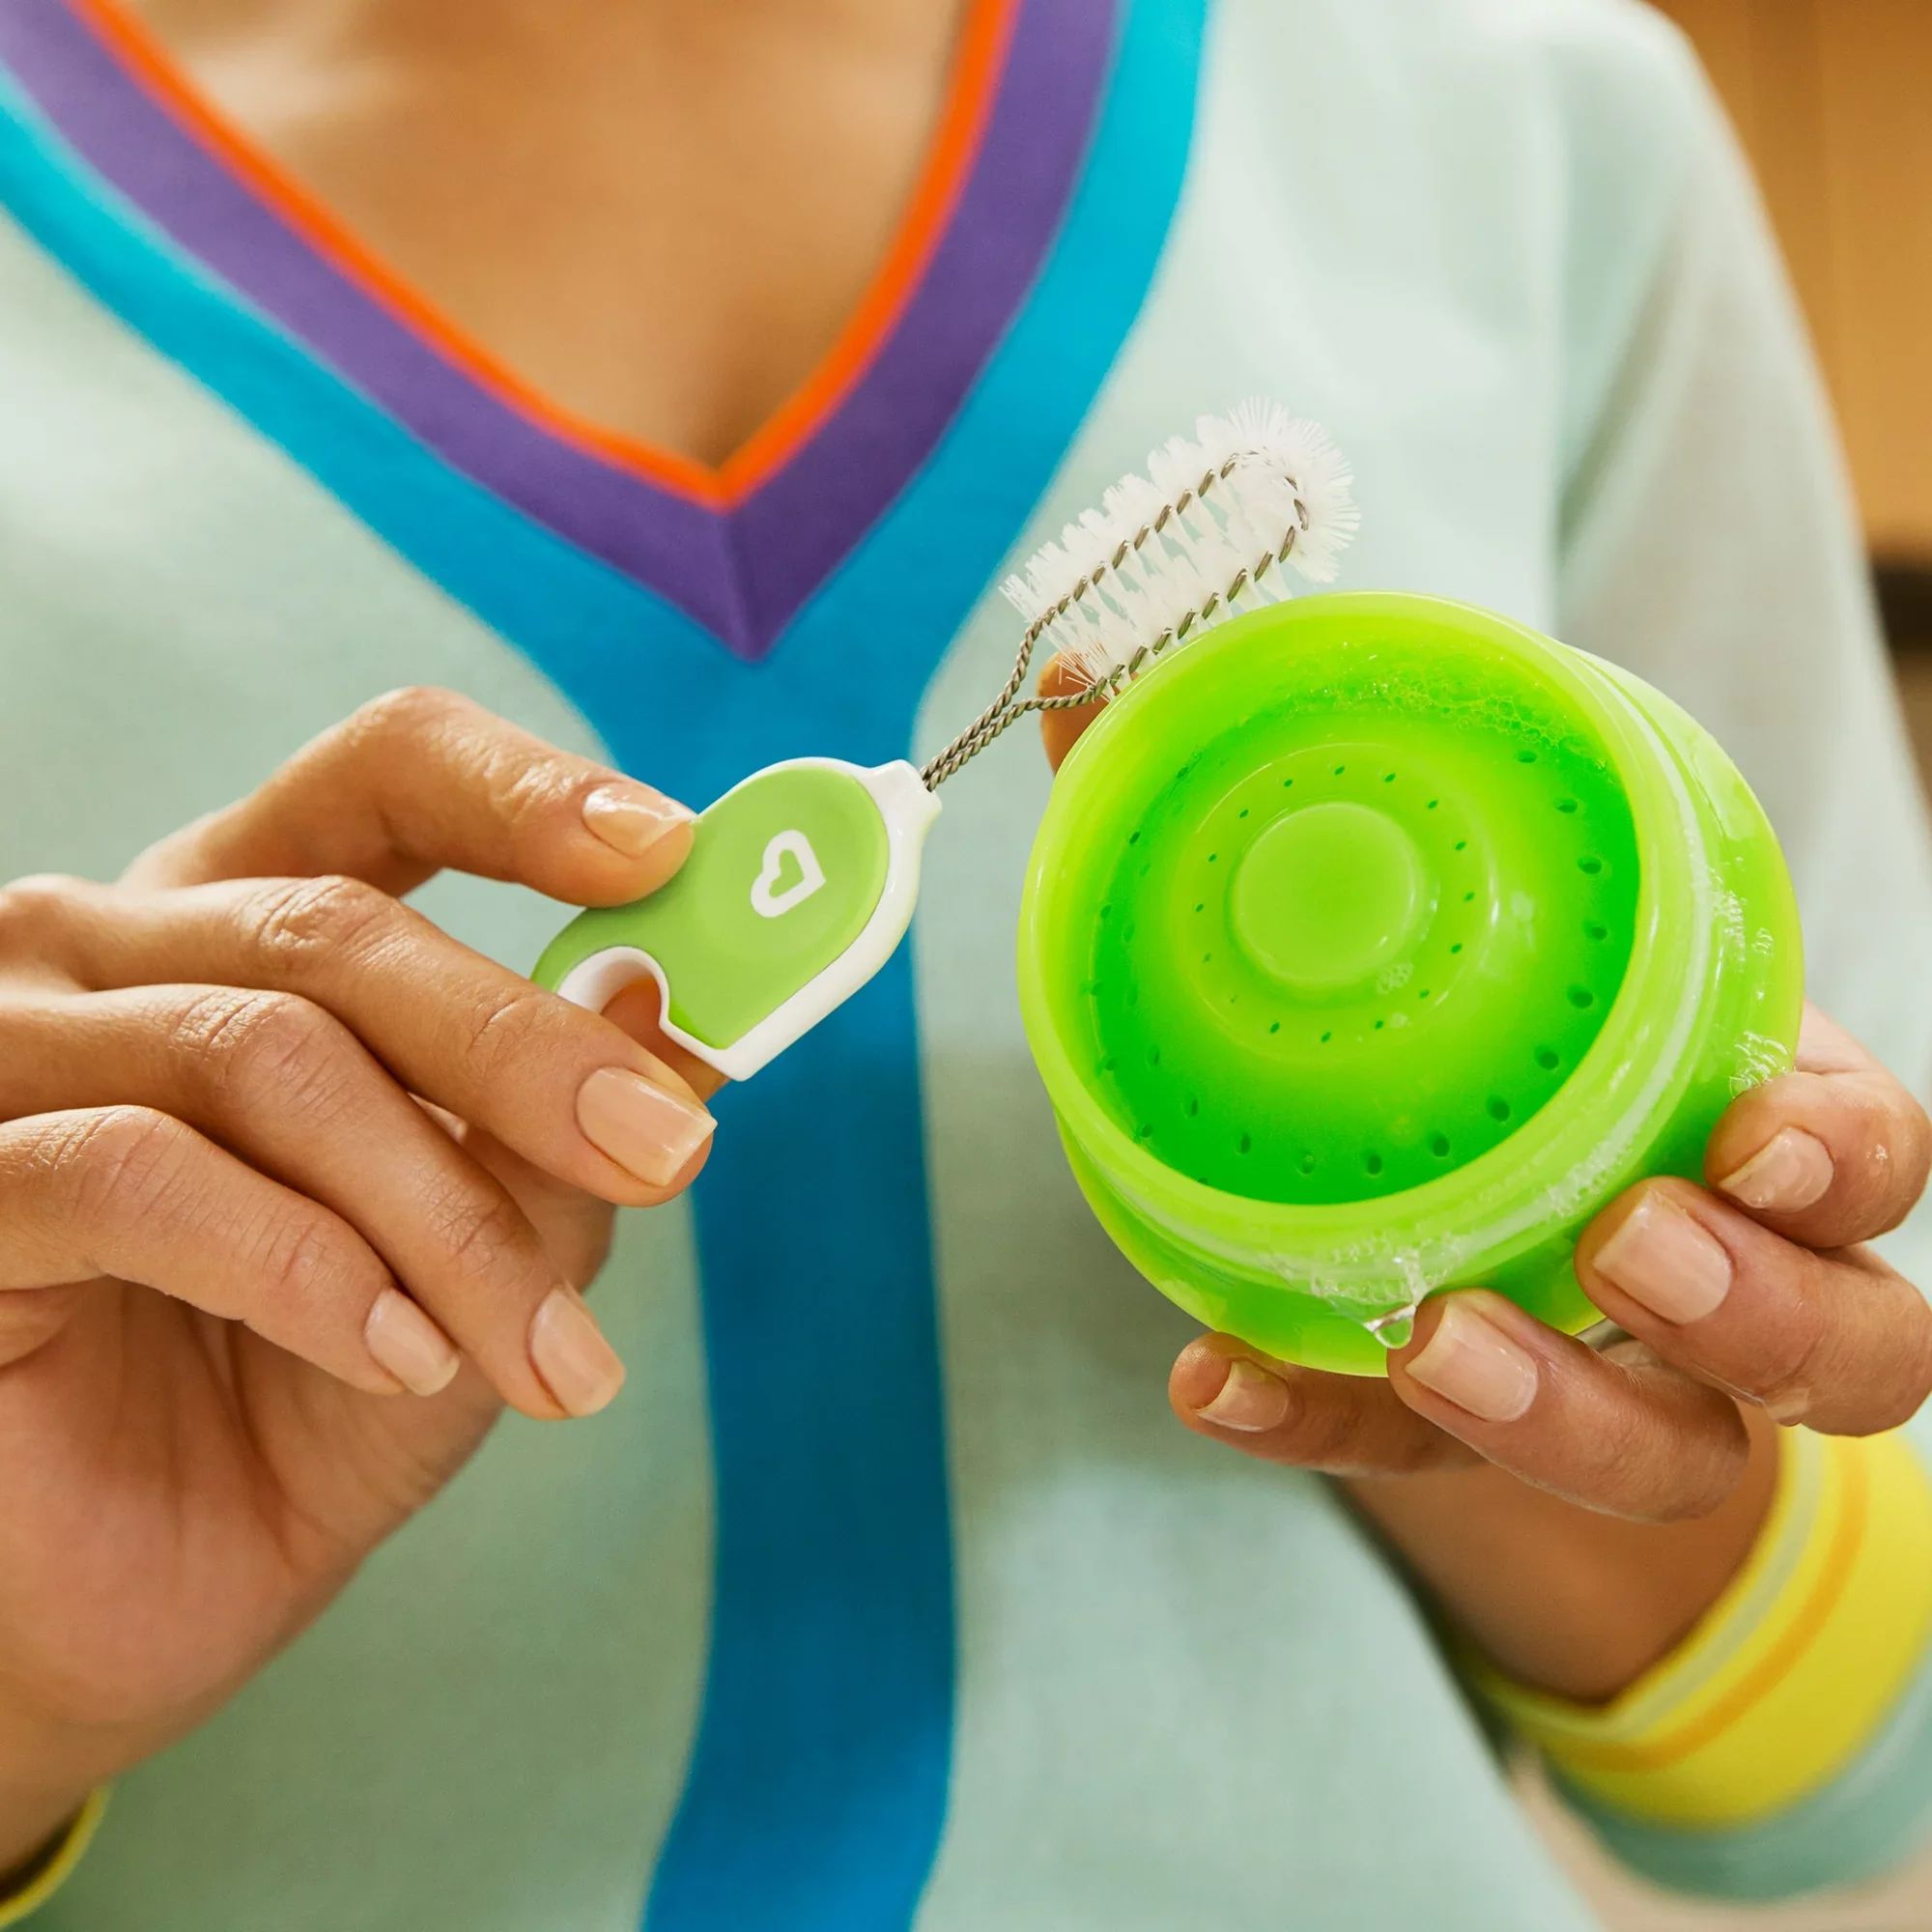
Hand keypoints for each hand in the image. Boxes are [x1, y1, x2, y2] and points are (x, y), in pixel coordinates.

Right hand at [0, 689, 717, 1864]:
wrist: (135, 1602)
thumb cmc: (308, 1402)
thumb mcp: (483, 1257)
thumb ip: (561, 1127)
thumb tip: (662, 998)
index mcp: (248, 927)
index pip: (379, 779)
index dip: (523, 796)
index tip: (670, 846)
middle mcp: (112, 952)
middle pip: (342, 932)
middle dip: (531, 1053)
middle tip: (667, 1155)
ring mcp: (9, 1056)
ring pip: (267, 1058)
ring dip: (442, 1218)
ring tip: (542, 1356)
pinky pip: (140, 1173)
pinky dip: (304, 1267)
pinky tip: (395, 1361)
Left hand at [1041, 664, 1931, 1700]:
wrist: (1428, 1161)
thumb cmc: (1465, 1000)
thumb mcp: (1427, 892)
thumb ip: (1264, 781)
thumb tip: (1086, 674)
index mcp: (1752, 1116)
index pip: (1865, 1153)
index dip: (1839, 1152)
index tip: (1752, 1124)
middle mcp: (1727, 1270)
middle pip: (1838, 1342)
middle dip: (1753, 1306)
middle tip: (1621, 1241)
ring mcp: (1615, 1381)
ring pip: (1676, 1452)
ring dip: (1569, 1416)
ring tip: (1436, 1343)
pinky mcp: (1472, 1445)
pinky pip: (1410, 1472)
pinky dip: (1316, 1430)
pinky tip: (1215, 1384)